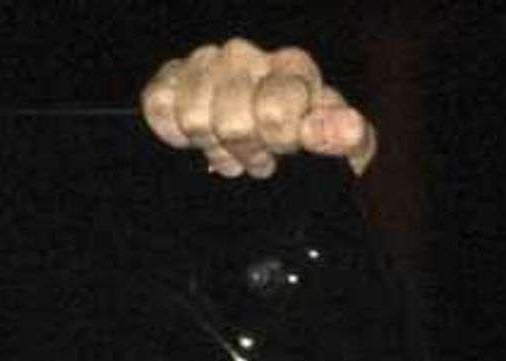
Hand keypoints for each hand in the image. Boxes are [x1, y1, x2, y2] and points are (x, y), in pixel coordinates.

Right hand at [140, 39, 379, 177]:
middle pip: (232, 123)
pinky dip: (178, 134)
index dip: (279, 143)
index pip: (275, 112)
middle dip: (249, 152)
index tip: (287, 152)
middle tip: (263, 159)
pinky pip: (158, 106)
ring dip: (217, 148)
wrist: (282, 146)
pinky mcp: (172, 76)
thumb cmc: (317, 144)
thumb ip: (346, 136)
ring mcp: (206, 62)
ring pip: (195, 119)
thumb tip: (347, 126)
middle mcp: (247, 56)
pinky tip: (203, 139)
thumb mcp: (347, 147)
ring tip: (237, 152)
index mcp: (293, 66)